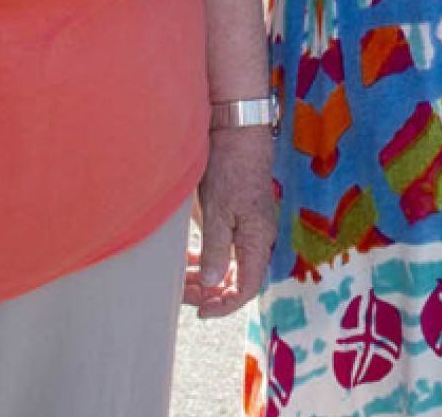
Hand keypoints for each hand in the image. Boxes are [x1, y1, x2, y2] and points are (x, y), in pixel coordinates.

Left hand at [185, 126, 277, 316]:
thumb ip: (217, 249)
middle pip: (238, 280)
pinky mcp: (243, 217)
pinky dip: (211, 260)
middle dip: (211, 293)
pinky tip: (193, 260)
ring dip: (209, 278)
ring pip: (231, 266)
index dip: (224, 306)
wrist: (238, 130)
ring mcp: (251, 227)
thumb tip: (213, 284)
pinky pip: (229, 250)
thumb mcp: (218, 210)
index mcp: (258, 240)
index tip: (200, 312)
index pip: (246, 288)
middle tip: (182, 294)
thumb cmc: (230, 167)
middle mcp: (259, 238)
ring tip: (183, 280)